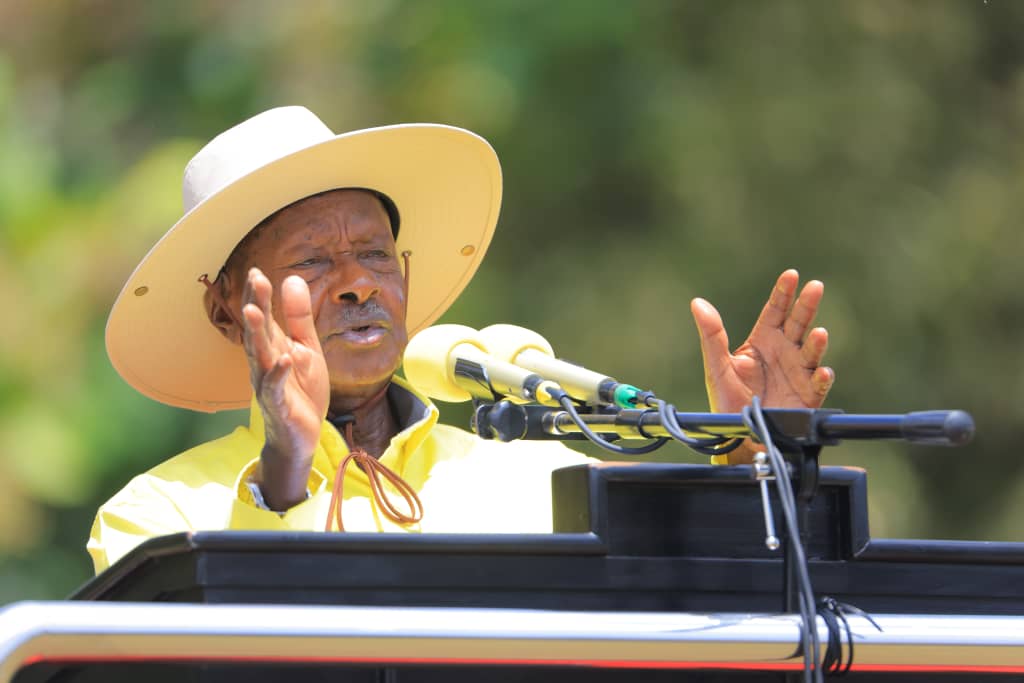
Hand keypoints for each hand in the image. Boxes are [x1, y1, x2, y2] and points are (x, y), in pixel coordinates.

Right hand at [242, 268, 329, 508]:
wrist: (301, 434)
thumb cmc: (300, 390)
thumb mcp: (307, 348)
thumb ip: (299, 317)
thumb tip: (292, 279)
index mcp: (272, 346)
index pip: (264, 317)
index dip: (260, 295)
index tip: (257, 272)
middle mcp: (264, 363)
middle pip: (258, 331)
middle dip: (256, 306)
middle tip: (255, 281)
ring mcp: (268, 384)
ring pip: (259, 356)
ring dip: (256, 335)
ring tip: (256, 312)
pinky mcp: (279, 405)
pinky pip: (274, 388)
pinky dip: (277, 373)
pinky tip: (282, 359)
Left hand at [690, 269, 834, 462]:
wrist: (738, 434)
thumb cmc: (727, 399)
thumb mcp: (716, 366)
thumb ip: (711, 335)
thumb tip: (698, 303)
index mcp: (763, 341)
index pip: (775, 311)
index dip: (783, 293)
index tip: (791, 275)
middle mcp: (784, 352)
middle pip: (798, 324)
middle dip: (806, 306)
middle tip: (815, 287)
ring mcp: (798, 373)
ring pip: (811, 351)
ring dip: (816, 342)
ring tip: (818, 333)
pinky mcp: (807, 396)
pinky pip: (818, 384)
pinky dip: (822, 378)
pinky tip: (822, 371)